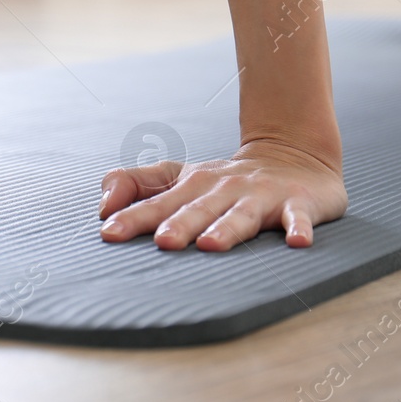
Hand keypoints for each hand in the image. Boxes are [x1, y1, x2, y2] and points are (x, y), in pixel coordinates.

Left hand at [98, 137, 346, 250]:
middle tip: (162, 243)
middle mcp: (223, 190)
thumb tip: (102, 207)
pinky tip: (297, 242)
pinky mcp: (296, 204)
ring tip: (211, 245)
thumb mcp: (178, 176)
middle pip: (198, 209)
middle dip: (180, 224)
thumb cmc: (224, 180)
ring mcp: (260, 197)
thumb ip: (136, 185)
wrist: (293, 156)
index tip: (109, 233)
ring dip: (227, 229)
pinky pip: (297, 217)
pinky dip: (298, 228)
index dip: (133, 217)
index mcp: (191, 186)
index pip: (157, 204)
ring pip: (241, 215)